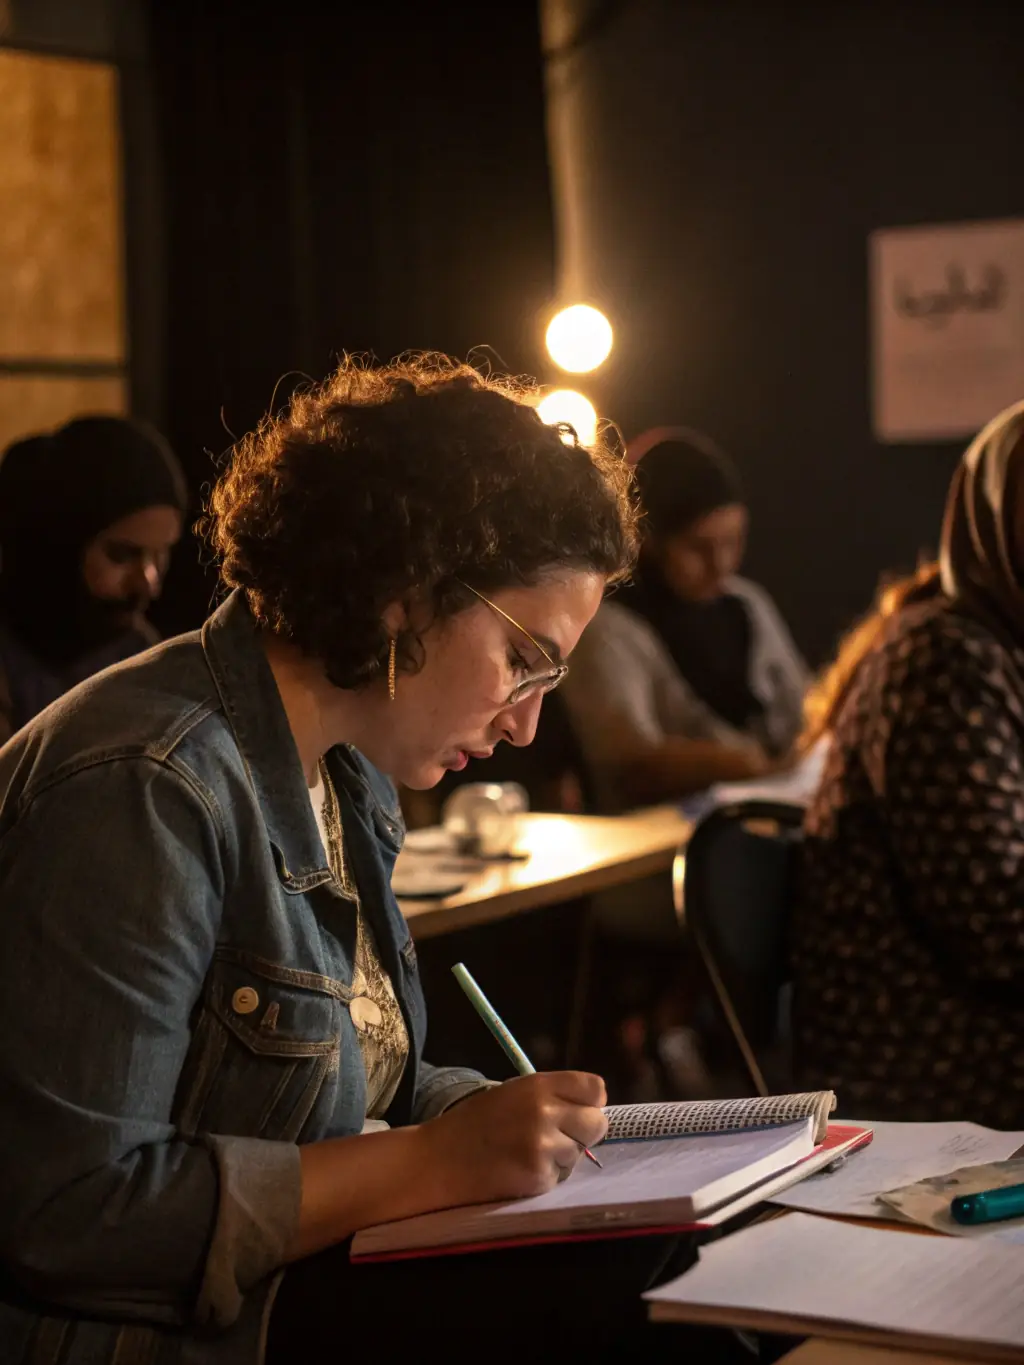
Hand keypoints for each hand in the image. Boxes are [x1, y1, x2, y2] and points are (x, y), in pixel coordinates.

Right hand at [417, 1071, 607, 1207]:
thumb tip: (593, 1106)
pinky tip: (519, 1170)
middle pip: (597, 1122)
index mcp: (538, 1085)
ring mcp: (544, 1146)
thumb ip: (551, 1096)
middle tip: (557, 1136)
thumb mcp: (512, 1093)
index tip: (577, 1110)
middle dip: (583, 1132)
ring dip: (563, 1156)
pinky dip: (546, 1176)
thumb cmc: (475, 1124)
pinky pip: (561, 1176)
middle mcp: (546, 1111)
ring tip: (527, 1153)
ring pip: (580, 1153)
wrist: (438, 1161)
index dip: (589, 1102)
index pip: (595, 1088)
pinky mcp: (539, 1177)